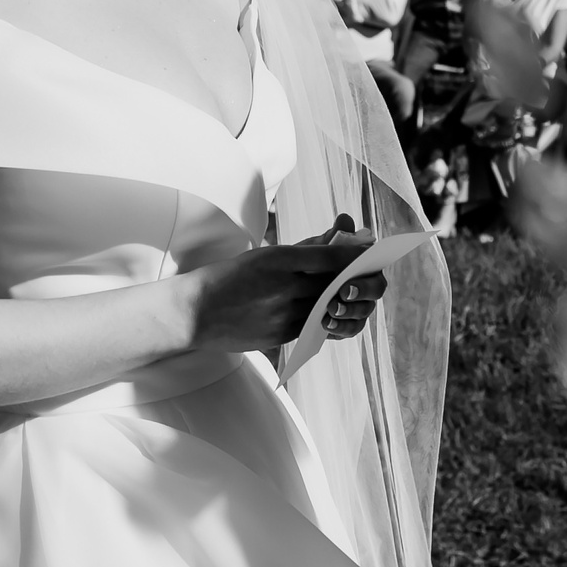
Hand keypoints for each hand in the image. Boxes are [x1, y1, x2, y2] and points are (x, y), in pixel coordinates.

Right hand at [185, 215, 384, 351]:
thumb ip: (309, 245)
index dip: (359, 256)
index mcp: (279, 259)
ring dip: (349, 299)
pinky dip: (330, 315)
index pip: (333, 257)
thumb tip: (344, 231)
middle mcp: (285, 287)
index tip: (372, 250)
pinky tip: (331, 308)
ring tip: (352, 291)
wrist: (195, 314)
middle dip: (362, 279)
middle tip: (371, 272)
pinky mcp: (284, 335)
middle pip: (339, 284)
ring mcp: (285, 314)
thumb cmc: (230, 277)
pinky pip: (319, 325)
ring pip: (333, 307)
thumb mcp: (267, 254)